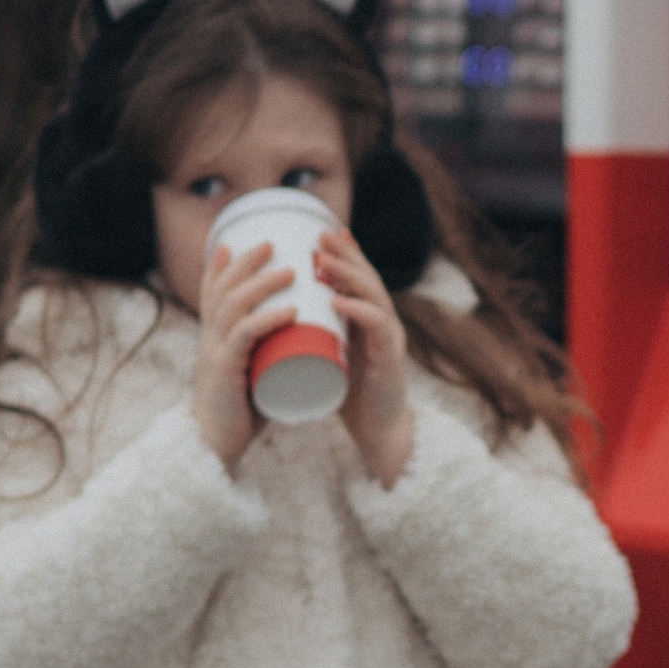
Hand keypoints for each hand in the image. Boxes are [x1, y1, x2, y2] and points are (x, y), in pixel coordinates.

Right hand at [192, 236, 294, 471]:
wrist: (214, 450)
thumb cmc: (238, 415)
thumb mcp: (248, 374)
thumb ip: (264, 355)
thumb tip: (294, 337)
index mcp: (212, 339)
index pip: (211, 293)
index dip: (219, 266)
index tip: (235, 241)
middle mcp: (208, 341)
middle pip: (222, 289)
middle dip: (246, 262)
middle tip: (272, 242)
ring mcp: (214, 355)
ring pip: (233, 306)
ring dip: (262, 284)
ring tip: (291, 270)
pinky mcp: (225, 373)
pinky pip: (245, 337)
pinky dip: (268, 320)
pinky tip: (290, 309)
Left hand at [315, 222, 413, 487]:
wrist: (378, 433)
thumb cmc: (350, 396)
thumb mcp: (329, 356)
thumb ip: (315, 335)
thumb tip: (279, 318)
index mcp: (369, 321)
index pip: (358, 279)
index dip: (343, 254)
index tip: (318, 234)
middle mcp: (383, 323)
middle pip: (368, 278)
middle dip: (345, 254)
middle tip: (320, 236)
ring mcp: (389, 339)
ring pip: (373, 295)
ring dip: (347, 275)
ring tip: (322, 261)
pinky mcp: (390, 359)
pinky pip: (377, 326)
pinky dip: (356, 310)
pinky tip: (337, 300)